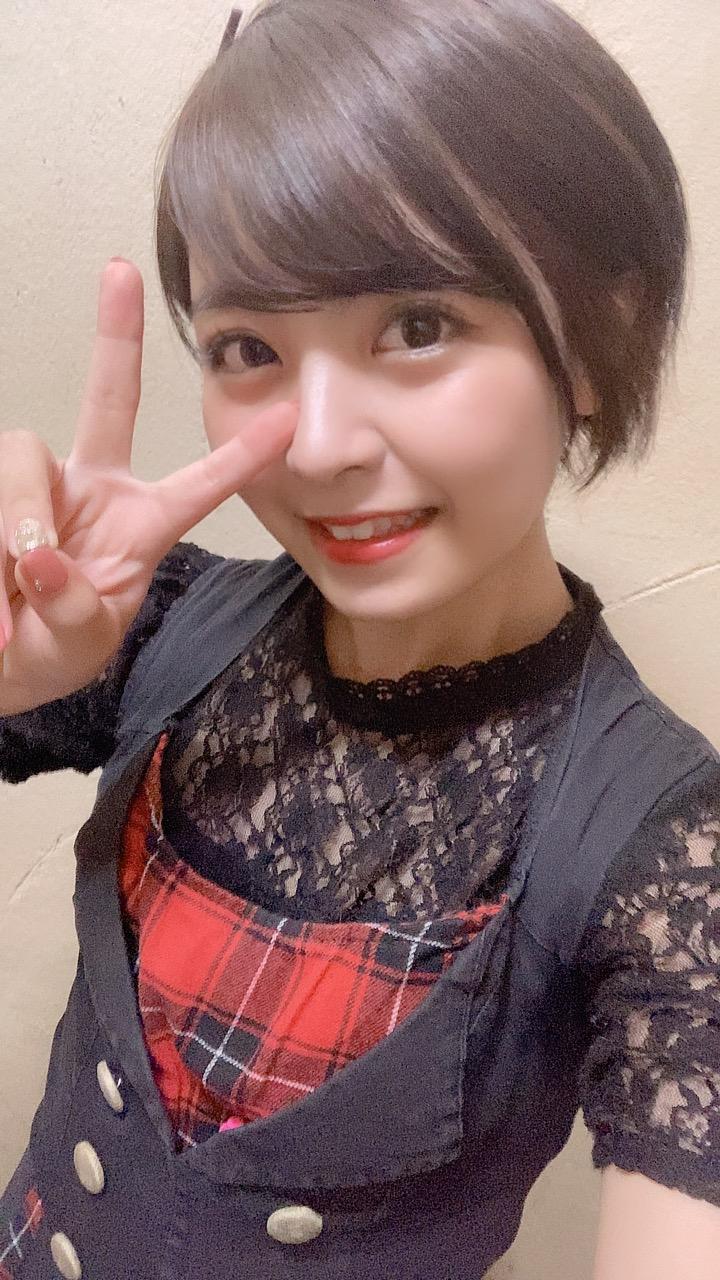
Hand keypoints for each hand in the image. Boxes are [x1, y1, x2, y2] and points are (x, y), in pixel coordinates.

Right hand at [0, 259, 296, 714]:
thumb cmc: (44, 654)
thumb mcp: (74, 649)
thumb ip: (73, 612)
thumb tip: (41, 555)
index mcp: (139, 526)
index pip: (198, 484)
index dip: (241, 454)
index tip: (290, 417)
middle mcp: (90, 488)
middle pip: (108, 401)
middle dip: (116, 336)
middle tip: (119, 272)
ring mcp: (34, 484)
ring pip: (23, 455)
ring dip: (13, 524)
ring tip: (6, 614)